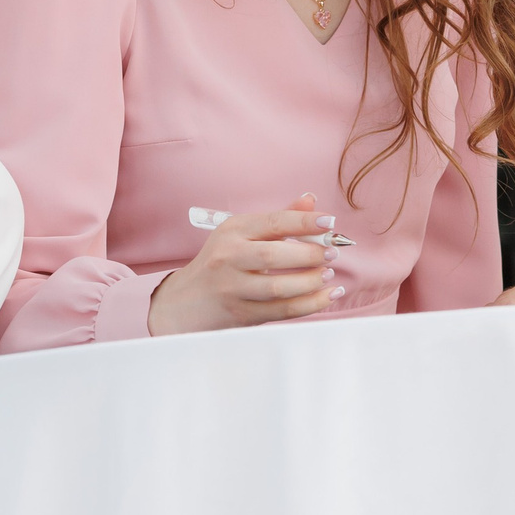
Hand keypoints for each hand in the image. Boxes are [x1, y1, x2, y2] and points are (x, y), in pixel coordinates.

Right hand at [148, 194, 341, 335]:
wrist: (183, 302)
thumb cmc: (220, 262)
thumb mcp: (240, 234)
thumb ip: (277, 220)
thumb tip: (311, 200)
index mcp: (232, 231)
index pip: (271, 223)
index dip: (303, 221)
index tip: (329, 222)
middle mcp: (228, 258)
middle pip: (273, 256)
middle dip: (309, 254)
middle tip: (332, 252)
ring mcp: (232, 288)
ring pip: (277, 288)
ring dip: (310, 281)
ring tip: (329, 274)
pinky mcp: (240, 314)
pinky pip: (281, 311)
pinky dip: (309, 304)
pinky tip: (327, 295)